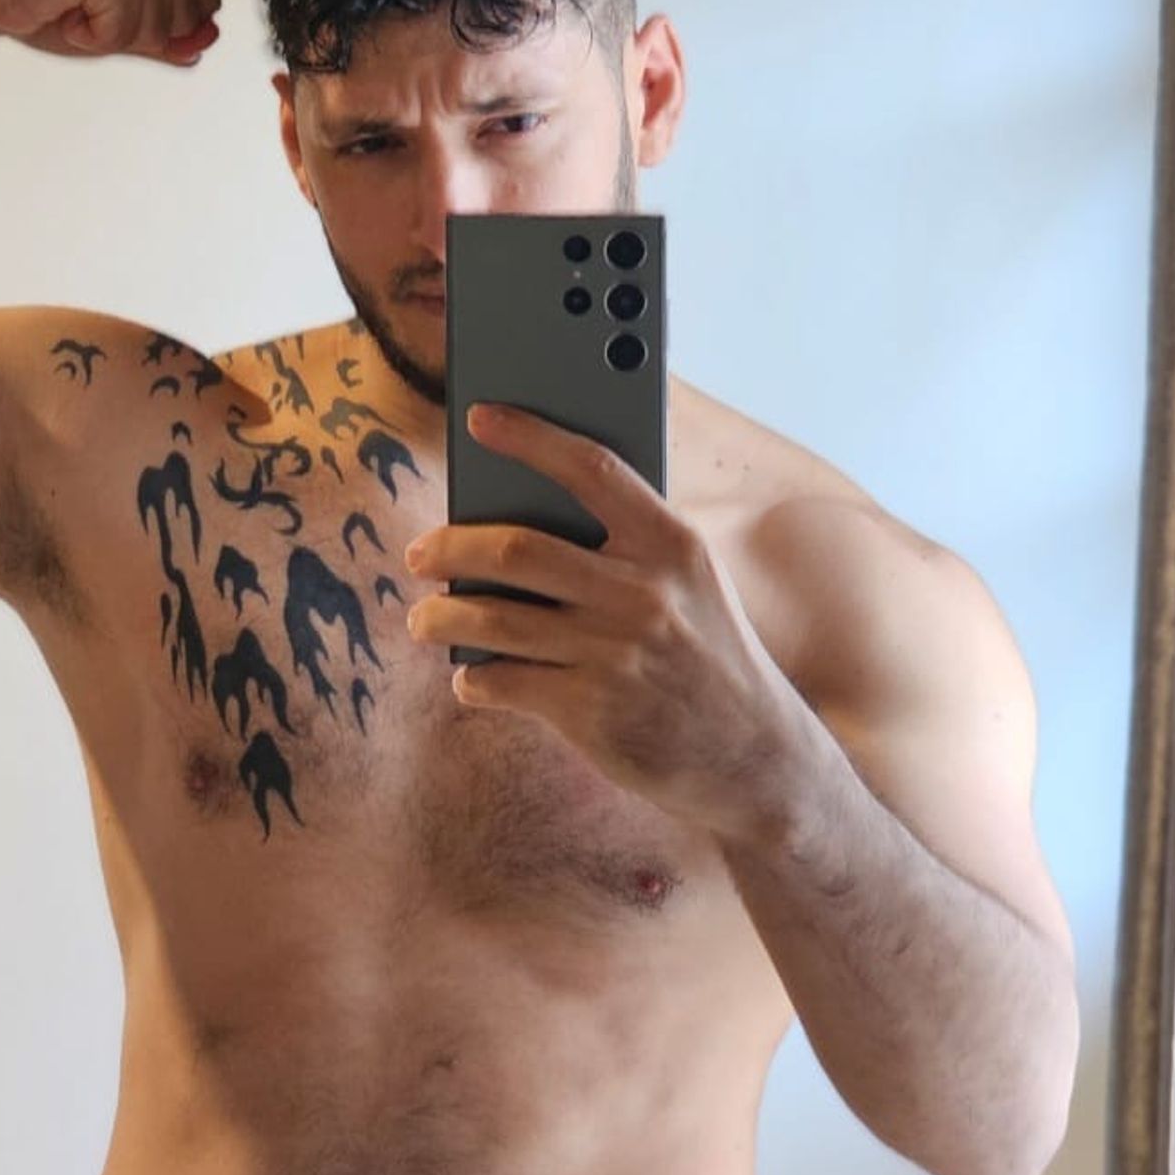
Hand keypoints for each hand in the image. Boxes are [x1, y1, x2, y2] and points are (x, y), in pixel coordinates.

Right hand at [0, 0, 222, 64]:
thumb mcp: (121, 21)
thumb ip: (166, 32)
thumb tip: (204, 44)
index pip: (204, 4)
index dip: (156, 26)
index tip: (107, 2)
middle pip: (188, 20)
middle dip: (135, 31)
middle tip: (87, 3)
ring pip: (159, 29)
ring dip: (109, 33)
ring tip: (74, 1)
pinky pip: (125, 32)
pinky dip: (91, 36)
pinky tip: (65, 5)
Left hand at [402, 403, 808, 837]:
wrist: (755, 756)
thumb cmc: (705, 656)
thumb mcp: (690, 587)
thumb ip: (626, 551)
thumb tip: (515, 523)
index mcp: (672, 544)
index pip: (592, 468)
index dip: (530, 438)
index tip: (480, 419)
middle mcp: (644, 593)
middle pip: (517, 548)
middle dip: (450, 548)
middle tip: (419, 555)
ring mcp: (614, 654)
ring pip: (493, 620)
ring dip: (441, 618)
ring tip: (424, 620)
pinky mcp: (590, 711)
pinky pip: (502, 682)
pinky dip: (475, 680)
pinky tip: (473, 678)